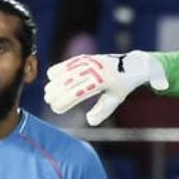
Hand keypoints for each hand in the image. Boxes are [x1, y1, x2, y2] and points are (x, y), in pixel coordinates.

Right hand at [44, 50, 168, 125]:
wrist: (131, 65)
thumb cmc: (122, 86)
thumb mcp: (115, 100)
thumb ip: (103, 111)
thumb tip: (89, 121)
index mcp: (102, 81)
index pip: (78, 93)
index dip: (65, 101)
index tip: (57, 109)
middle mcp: (94, 69)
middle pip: (68, 82)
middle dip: (56, 93)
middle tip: (49, 102)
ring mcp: (89, 62)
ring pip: (66, 72)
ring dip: (54, 83)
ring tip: (48, 93)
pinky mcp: (85, 57)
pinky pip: (68, 63)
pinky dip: (59, 70)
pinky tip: (51, 79)